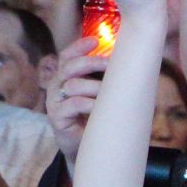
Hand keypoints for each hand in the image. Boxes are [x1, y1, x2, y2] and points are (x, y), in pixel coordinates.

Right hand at [46, 39, 105, 168]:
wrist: (87, 146)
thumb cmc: (96, 116)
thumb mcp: (101, 95)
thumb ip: (108, 79)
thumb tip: (132, 63)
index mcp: (66, 78)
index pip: (67, 56)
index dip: (78, 46)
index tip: (96, 40)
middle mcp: (57, 87)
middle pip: (69, 66)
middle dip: (91, 62)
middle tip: (111, 63)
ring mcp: (54, 102)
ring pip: (72, 84)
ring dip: (94, 86)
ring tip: (110, 92)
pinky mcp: (56, 118)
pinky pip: (72, 105)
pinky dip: (88, 103)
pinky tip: (99, 106)